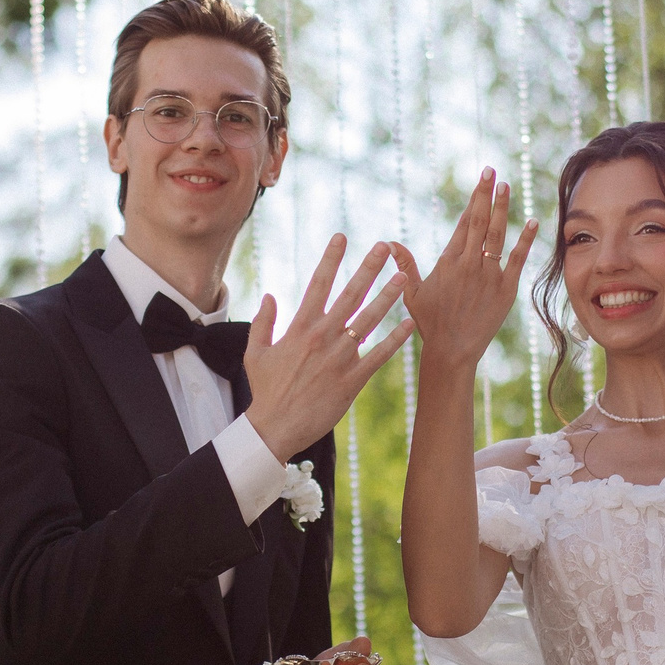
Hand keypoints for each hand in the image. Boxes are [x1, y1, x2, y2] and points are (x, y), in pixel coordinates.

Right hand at [245, 237, 413, 460]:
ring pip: (368, 321)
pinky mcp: (352, 380)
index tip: (341, 237)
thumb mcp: (255, 353)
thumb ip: (263, 322)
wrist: (275, 427)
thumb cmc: (265, 391)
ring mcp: (339, 358)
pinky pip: (378, 356)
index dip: (331, 258)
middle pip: (350, 295)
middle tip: (384, 247)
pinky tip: (409, 324)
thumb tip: (269, 295)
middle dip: (368, 268)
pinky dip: (394, 340)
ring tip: (404, 277)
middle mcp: (322, 337)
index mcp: (300, 327)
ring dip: (388, 297)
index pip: (318, 284)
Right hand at [388, 169, 537, 370]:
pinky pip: (517, 259)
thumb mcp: (413, 292)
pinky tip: (532, 221)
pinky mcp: (505, 289)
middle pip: (480, 221)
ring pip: (498, 235)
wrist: (452, 350)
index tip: (482, 178)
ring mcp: (489, 275)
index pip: (464, 222)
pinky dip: (526, 239)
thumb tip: (390, 243)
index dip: (474, 198)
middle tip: (492, 170)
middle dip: (486, 194)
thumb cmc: (431, 323)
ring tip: (507, 186)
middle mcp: (470, 263)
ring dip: (502, 209)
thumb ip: (405, 265)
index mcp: (449, 260)